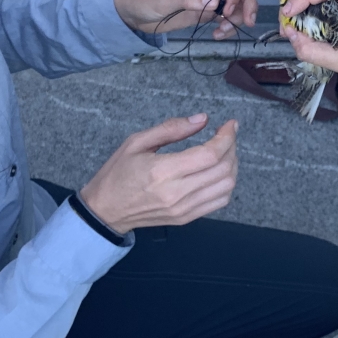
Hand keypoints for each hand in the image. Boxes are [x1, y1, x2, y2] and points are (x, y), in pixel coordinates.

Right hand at [79, 114, 237, 232]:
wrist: (105, 210)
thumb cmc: (118, 173)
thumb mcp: (137, 142)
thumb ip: (171, 128)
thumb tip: (203, 119)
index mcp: (163, 171)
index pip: (210, 155)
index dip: (226, 137)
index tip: (230, 124)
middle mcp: (177, 193)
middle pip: (223, 170)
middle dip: (232, 148)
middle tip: (226, 135)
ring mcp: (184, 209)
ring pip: (226, 187)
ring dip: (232, 166)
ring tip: (223, 152)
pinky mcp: (186, 218)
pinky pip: (219, 202)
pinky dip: (226, 184)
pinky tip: (217, 171)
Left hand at [114, 0, 258, 38]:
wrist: (133, 13)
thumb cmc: (143, 1)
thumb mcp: (162, 1)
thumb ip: (188, 0)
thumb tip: (215, 2)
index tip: (228, 11)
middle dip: (247, 2)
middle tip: (249, 22)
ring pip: (235, 1)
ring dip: (237, 17)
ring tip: (224, 32)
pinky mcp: (206, 9)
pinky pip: (226, 14)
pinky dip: (228, 25)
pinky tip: (218, 34)